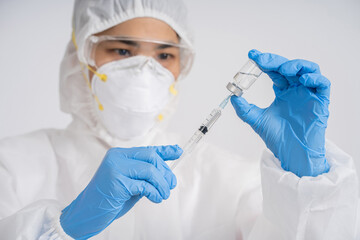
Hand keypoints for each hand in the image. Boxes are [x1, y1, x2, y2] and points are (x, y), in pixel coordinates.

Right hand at [60, 145, 181, 238]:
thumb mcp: (130, 184)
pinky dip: (154, 192)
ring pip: (150, 170)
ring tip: (163, 195)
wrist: (86, 213)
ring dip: (162, 185)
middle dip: (165, 172)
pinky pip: (144, 184)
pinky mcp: (117, 182)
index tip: (178, 151)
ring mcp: (115, 168)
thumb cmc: (109, 199)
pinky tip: (156, 198)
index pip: (147, 150)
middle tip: (170, 185)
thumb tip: (166, 172)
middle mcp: (117, 157)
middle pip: (151, 157)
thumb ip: (144, 176)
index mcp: (119, 155)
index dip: (165, 150)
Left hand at [231, 49, 329, 176]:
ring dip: (297, 65)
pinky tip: (302, 80)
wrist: (292, 154)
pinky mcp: (321, 102)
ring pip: (309, 70)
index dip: (265, 62)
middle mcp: (296, 90)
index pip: (274, 71)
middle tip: (262, 60)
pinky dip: (314, 78)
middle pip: (289, 67)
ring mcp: (309, 95)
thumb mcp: (257, 120)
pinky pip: (323, 84)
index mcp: (283, 92)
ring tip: (283, 68)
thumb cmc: (278, 138)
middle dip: (275, 61)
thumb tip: (233, 97)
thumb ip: (245, 109)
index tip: (252, 55)